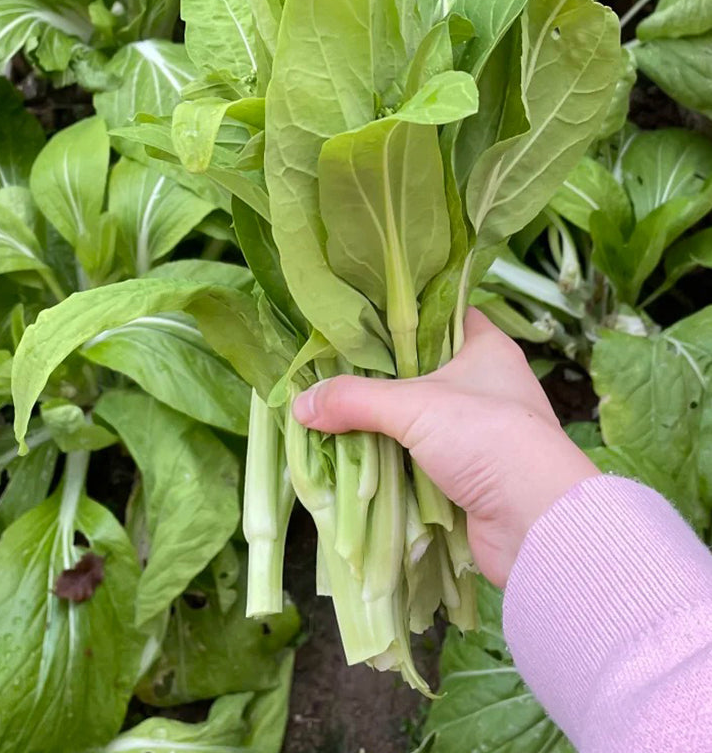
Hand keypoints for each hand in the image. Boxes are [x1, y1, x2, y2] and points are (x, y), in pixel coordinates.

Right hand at [293, 308, 598, 587]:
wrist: (536, 523)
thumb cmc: (488, 438)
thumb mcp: (414, 406)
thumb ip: (354, 399)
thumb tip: (300, 403)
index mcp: (486, 347)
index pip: (439, 314)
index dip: (401, 313)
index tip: (357, 316)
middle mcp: (485, 384)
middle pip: (420, 368)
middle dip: (377, 374)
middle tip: (329, 366)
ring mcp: (478, 431)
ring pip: (417, 416)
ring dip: (380, 422)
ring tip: (330, 409)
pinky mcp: (468, 473)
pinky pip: (418, 456)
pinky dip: (391, 458)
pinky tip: (353, 453)